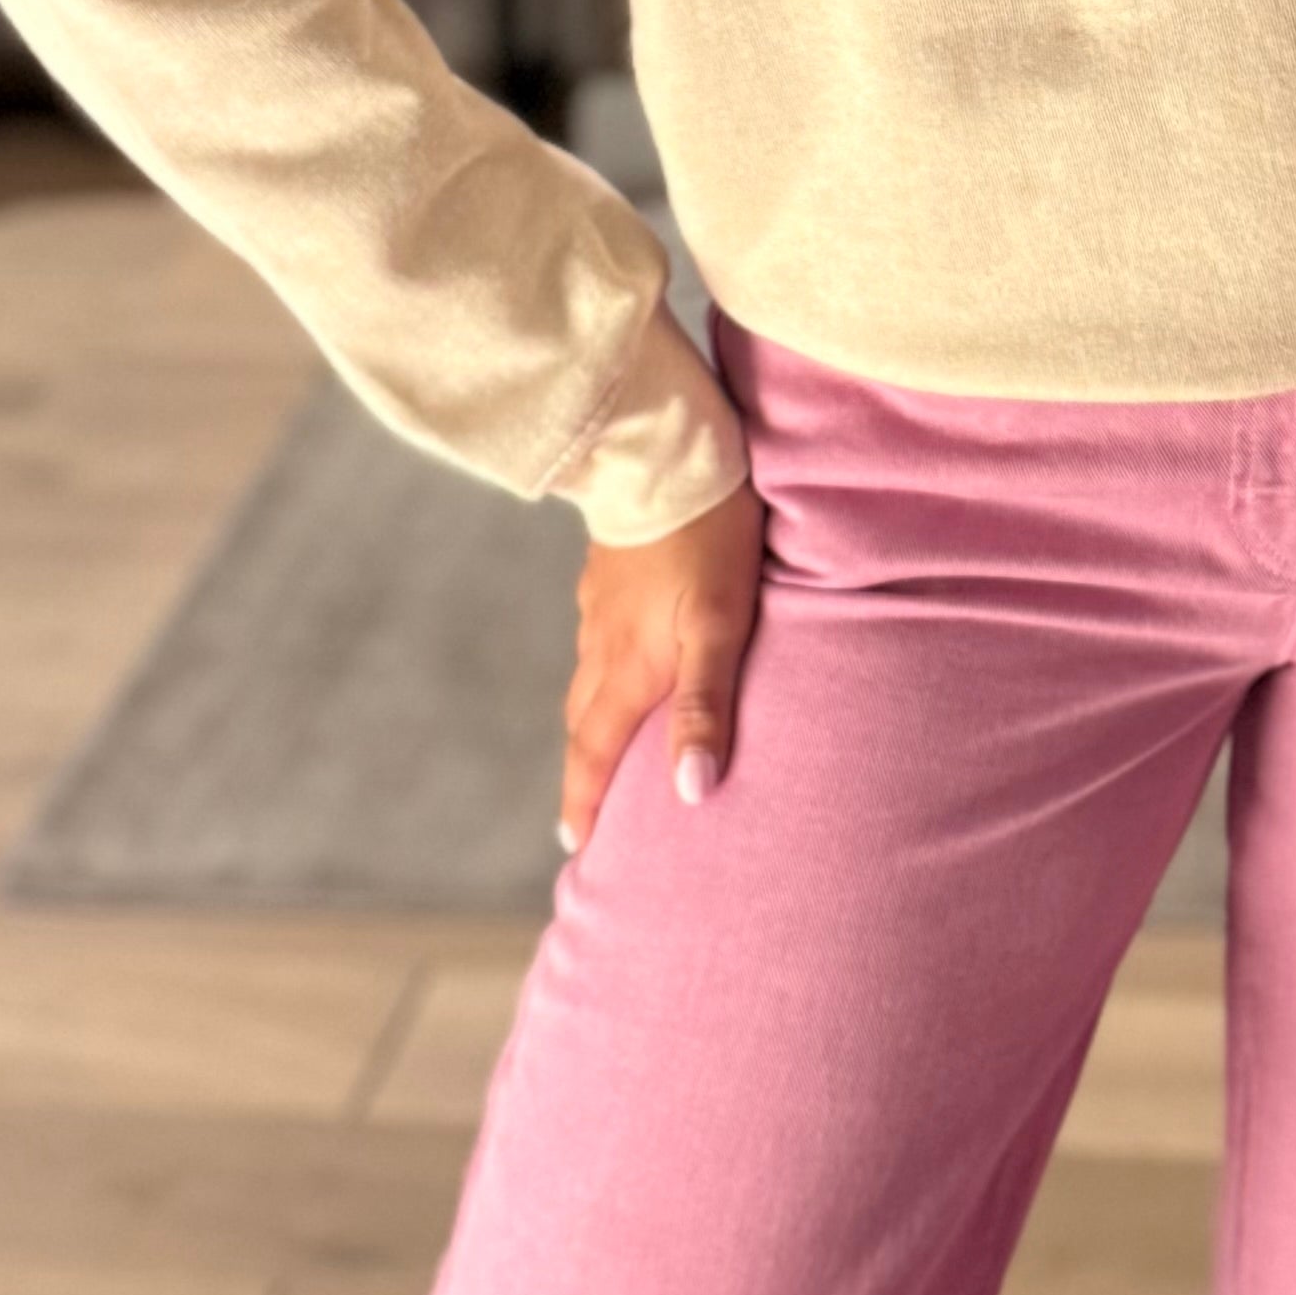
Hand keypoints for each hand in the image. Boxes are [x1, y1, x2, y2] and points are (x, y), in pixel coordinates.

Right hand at [557, 308, 762, 851]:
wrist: (667, 448)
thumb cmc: (708, 535)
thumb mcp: (720, 624)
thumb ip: (707, 707)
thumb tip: (691, 794)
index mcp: (627, 667)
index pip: (594, 753)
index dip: (585, 802)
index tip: (576, 846)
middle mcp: (601, 644)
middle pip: (584, 724)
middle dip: (583, 773)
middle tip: (585, 815)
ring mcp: (598, 604)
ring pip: (589, 680)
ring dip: (593, 723)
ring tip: (605, 752)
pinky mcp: (607, 572)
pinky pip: (598, 640)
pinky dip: (605, 672)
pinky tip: (624, 663)